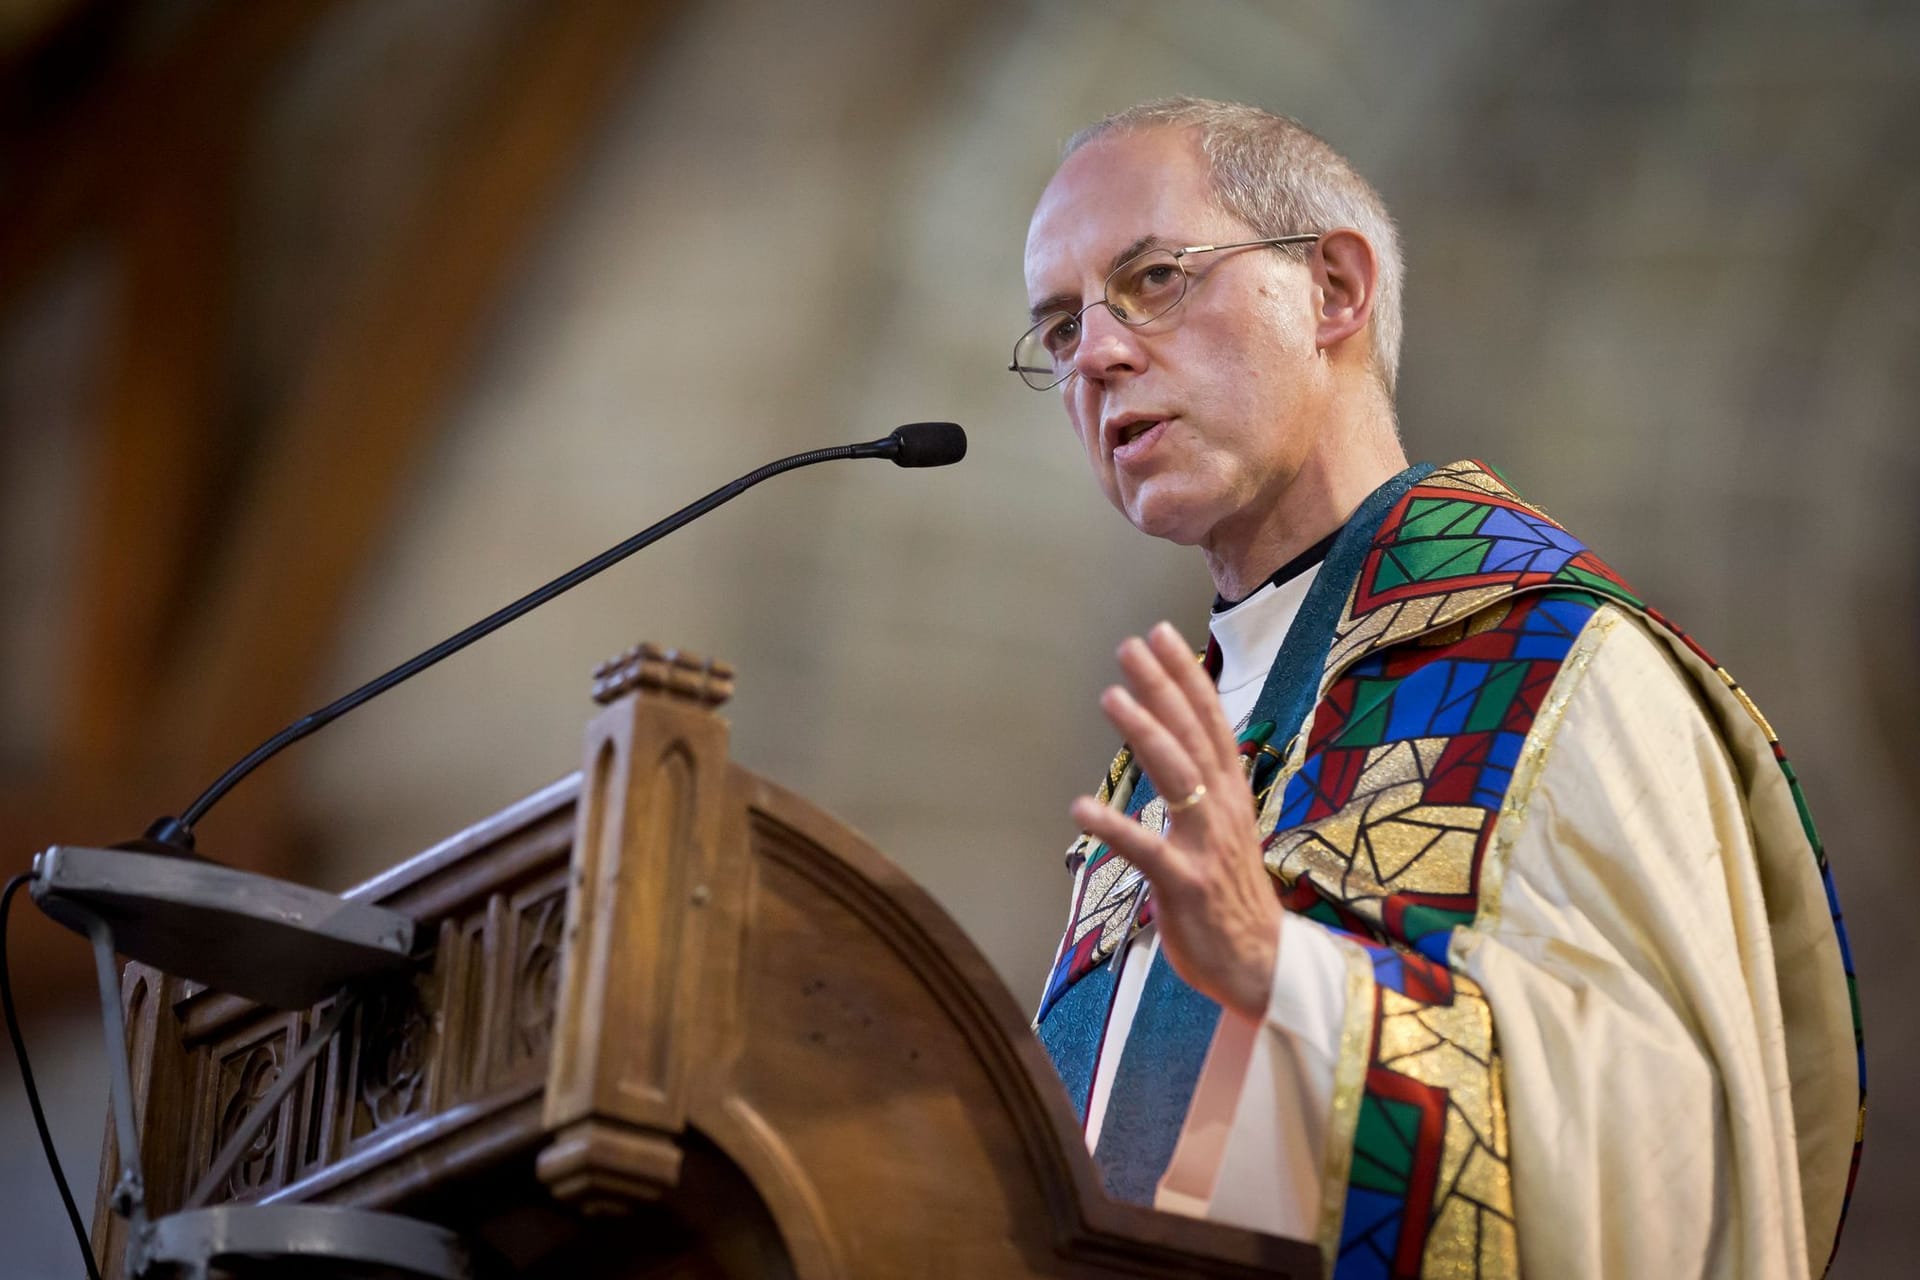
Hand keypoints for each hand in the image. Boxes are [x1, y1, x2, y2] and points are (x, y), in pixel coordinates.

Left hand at [1070, 621, 1282, 1019]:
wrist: (1261, 963)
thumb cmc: (1233, 896)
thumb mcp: (1226, 830)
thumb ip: (1204, 789)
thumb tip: (1178, 748)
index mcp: (1231, 794)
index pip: (1211, 722)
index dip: (1187, 677)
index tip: (1163, 635)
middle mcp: (1222, 809)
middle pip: (1192, 735)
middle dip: (1161, 687)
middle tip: (1130, 646)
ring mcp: (1204, 845)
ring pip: (1176, 776)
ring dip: (1143, 733)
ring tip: (1111, 696)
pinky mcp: (1183, 884)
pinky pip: (1146, 850)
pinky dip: (1114, 827)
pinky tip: (1081, 807)